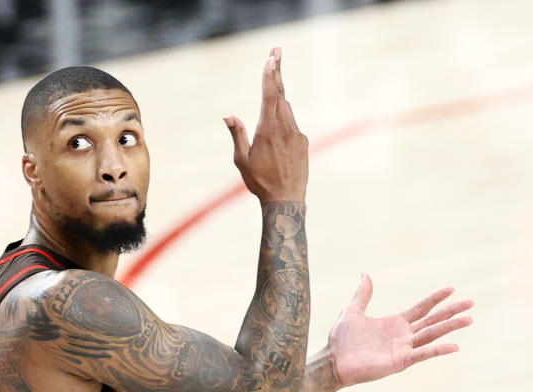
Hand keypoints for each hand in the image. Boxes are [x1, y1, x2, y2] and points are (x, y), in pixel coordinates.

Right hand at [224, 47, 308, 205]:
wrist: (286, 200)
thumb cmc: (259, 182)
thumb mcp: (241, 160)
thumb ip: (237, 134)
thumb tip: (228, 115)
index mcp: (266, 130)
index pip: (269, 96)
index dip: (270, 75)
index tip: (271, 58)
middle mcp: (284, 128)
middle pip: (280, 94)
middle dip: (276, 72)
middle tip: (276, 51)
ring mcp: (296, 134)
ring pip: (286, 109)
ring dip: (278, 98)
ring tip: (272, 90)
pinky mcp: (303, 142)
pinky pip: (291, 125)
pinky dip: (283, 120)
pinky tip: (276, 136)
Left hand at [326, 275, 472, 386]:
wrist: (333, 361)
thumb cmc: (341, 340)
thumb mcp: (352, 311)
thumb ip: (363, 295)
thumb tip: (366, 275)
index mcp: (394, 323)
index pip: (421, 308)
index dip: (436, 298)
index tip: (452, 289)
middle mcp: (403, 335)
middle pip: (432, 320)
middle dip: (451, 311)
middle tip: (471, 303)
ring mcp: (403, 348)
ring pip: (432, 335)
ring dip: (450, 327)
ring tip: (469, 319)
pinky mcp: (400, 361)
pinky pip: (422, 354)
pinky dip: (438, 350)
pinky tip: (454, 346)